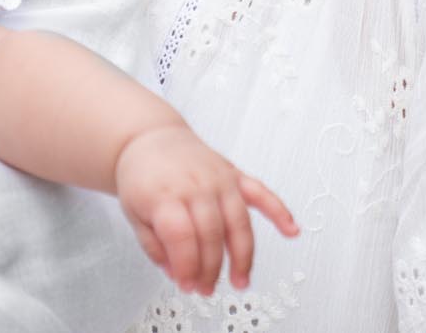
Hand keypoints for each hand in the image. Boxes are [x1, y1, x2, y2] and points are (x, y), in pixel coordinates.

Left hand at [112, 124, 297, 294]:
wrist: (149, 137)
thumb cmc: (142, 175)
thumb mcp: (133, 213)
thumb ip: (154, 246)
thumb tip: (177, 273)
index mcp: (165, 194)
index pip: (182, 237)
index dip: (187, 267)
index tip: (186, 285)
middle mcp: (196, 184)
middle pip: (212, 234)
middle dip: (211, 269)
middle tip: (205, 288)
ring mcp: (218, 178)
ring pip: (238, 222)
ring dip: (243, 257)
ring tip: (240, 281)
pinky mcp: (233, 174)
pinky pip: (261, 193)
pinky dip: (279, 212)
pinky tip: (291, 230)